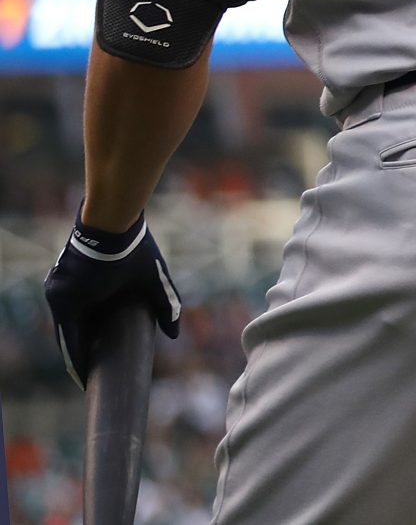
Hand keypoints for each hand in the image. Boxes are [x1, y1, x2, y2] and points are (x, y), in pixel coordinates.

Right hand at [44, 213, 181, 388]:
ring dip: (75, 335)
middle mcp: (56, 296)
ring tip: (89, 353)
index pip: (71, 345)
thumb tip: (175, 334)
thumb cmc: (133, 248)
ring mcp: (55, 284)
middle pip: (64, 335)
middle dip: (77, 354)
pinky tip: (86, 326)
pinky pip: (65, 304)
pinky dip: (75, 318)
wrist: (112, 215)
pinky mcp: (60, 274)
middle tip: (89, 375)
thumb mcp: (152, 279)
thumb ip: (165, 305)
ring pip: (64, 319)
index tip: (86, 384)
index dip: (80, 366)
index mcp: (70, 303)